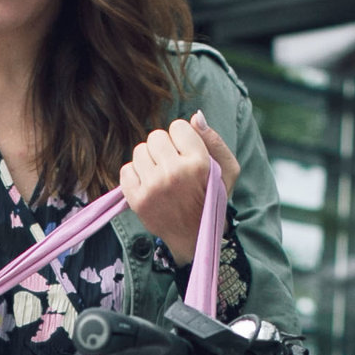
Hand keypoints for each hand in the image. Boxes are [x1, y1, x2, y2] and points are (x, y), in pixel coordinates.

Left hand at [118, 111, 238, 266]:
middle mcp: (174, 173)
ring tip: (161, 176)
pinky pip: (126, 169)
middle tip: (172, 166)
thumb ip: (214, 140)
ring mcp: (153, 187)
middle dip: (164, 148)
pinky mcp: (137, 199)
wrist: (196, 237)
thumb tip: (195, 116)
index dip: (182, 139)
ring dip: (149, 161)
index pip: (178, 126)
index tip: (187, 155)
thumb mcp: (227, 170)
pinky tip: (149, 185)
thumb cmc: (212, 199)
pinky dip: (135, 175)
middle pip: (156, 136)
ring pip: (139, 151)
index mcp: (198, 163)